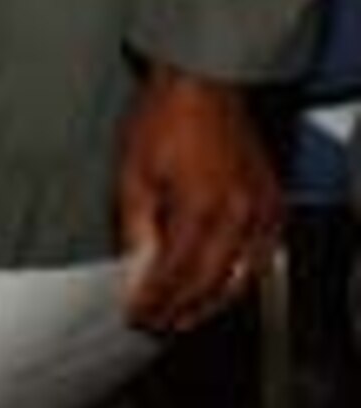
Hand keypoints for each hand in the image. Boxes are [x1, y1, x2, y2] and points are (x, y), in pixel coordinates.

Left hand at [118, 64, 281, 331]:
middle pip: (212, 286)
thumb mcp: (133, 170)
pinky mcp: (273, 205)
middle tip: (156, 324)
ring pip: (241, 279)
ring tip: (183, 315)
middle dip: (182, 310)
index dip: (156, 301)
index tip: (136, 314)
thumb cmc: (166, 117)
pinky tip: (218, 284)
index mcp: (202, 210)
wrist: (204, 83)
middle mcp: (239, 218)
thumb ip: (137, 226)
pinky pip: (261, 257)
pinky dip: (238, 277)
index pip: (177, 276)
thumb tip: (136, 267)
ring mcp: (262, 213)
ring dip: (211, 302)